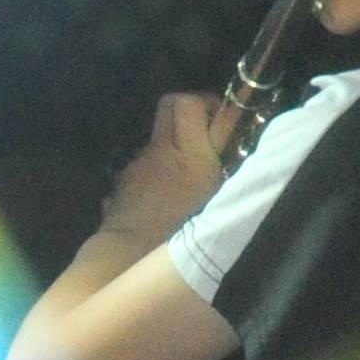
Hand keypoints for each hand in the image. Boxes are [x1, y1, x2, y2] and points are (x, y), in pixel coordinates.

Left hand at [101, 91, 236, 245]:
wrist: (129, 257)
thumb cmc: (181, 232)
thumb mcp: (218, 201)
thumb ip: (228, 172)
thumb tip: (238, 146)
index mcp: (186, 153)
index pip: (186, 102)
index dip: (205, 103)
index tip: (220, 121)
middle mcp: (157, 151)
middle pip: (168, 107)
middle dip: (188, 114)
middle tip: (206, 139)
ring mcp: (136, 168)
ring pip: (156, 144)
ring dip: (172, 152)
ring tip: (188, 184)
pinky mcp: (122, 188)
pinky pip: (143, 173)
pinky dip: (156, 180)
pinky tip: (166, 204)